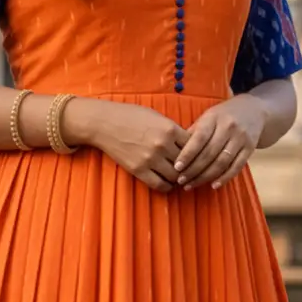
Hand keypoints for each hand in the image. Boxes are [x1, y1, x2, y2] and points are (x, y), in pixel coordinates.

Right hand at [72, 99, 187, 192]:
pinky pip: (160, 185)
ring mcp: (151, 159)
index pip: (194, 146)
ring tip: (178, 177)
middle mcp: (163, 145)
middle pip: (187, 163)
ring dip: (179, 178)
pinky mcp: (139, 170)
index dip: (196, 151)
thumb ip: (173, 130)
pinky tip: (167, 183)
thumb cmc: (131, 115)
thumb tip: (188, 143)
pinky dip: (167, 186)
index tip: (195, 155)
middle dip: (189, 167)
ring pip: (176, 176)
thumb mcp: (157, 116)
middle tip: (188, 169)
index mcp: (170, 129)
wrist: (104, 122)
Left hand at [173, 95, 267, 189]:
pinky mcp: (250, 148)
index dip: (187, 154)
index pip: (199, 139)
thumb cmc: (224, 115)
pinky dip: (224, 178)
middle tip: (180, 181)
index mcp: (214, 118)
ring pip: (221, 162)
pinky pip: (236, 167)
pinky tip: (213, 185)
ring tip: (191, 185)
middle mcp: (228, 127)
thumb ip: (194, 132)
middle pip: (209, 153)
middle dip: (193, 170)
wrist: (254, 110)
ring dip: (205, 177)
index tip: (176, 167)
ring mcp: (241, 138)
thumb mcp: (208, 116)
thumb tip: (176, 151)